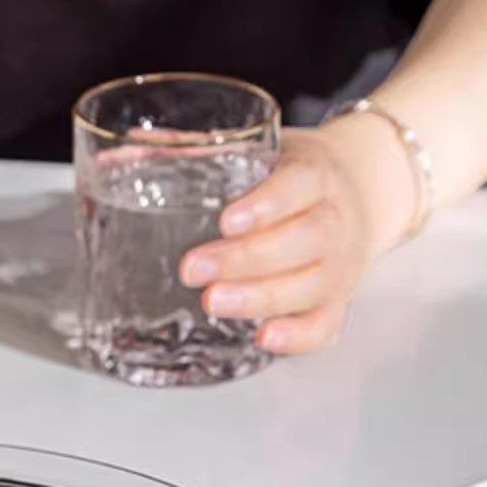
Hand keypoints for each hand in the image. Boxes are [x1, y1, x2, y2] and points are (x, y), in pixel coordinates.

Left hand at [178, 121, 414, 355]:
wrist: (363, 190)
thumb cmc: (294, 173)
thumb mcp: (260, 148)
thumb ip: (199, 152)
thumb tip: (123, 153)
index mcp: (316, 174)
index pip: (299, 185)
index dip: (267, 204)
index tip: (226, 220)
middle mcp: (335, 219)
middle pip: (305, 240)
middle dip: (247, 259)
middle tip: (192, 269)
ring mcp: (341, 264)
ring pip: (313, 285)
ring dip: (262, 298)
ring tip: (213, 303)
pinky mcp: (339, 300)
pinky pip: (327, 325)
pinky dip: (299, 337)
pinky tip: (264, 338)